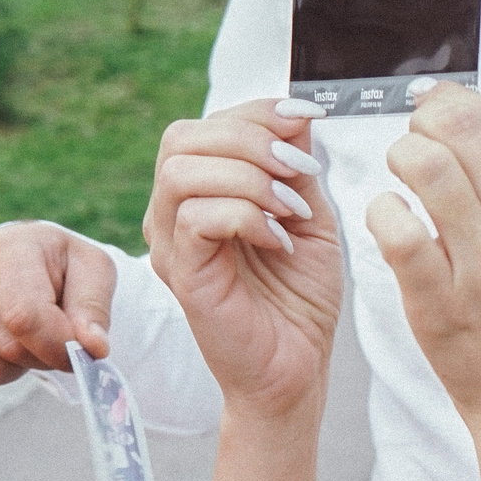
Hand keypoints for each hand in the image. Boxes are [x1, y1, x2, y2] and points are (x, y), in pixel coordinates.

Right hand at [0, 223, 116, 402]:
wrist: (20, 264)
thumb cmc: (59, 270)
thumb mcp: (92, 273)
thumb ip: (94, 310)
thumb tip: (93, 347)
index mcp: (5, 249)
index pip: (25, 319)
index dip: (60, 346)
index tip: (80, 346)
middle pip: (10, 351)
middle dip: (39, 355)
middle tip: (41, 332)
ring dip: (10, 369)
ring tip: (12, 336)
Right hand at [144, 99, 343, 418]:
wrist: (297, 367)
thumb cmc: (300, 298)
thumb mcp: (309, 215)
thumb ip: (294, 166)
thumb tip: (293, 114)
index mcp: (201, 193)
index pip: (205, 126)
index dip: (256, 112)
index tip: (307, 117)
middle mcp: (174, 214)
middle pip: (182, 137)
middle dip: (250, 139)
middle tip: (299, 171)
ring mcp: (172, 244)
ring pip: (182, 171)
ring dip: (249, 177)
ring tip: (291, 209)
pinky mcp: (182, 274)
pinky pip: (195, 217)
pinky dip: (246, 215)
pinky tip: (280, 239)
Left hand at [368, 86, 480, 446]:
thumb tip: (470, 116)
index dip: (452, 103)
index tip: (435, 112)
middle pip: (457, 126)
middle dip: (422, 124)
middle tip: (416, 145)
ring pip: (421, 163)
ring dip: (398, 160)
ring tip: (403, 182)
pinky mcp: (441, 300)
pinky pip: (394, 225)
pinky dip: (382, 211)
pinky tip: (393, 222)